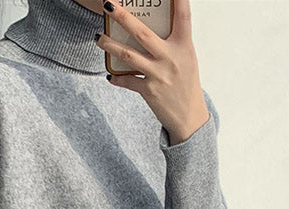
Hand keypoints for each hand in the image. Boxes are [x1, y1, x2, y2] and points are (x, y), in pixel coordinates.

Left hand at [95, 0, 209, 144]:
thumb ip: (173, 43)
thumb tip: (150, 29)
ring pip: (128, 55)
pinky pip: (127, 81)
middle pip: (142, 32)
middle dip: (122, 16)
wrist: (189, 117)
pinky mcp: (149, 91)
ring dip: (110, 45)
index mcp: (184, 46)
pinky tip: (110, 75)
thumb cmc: (186, 85)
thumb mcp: (186, 59)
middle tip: (107, 4)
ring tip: (98, 37)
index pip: (183, 15)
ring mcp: (158, 74)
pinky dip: (117, 78)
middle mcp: (170, 58)